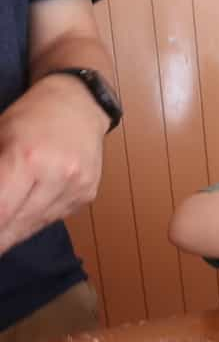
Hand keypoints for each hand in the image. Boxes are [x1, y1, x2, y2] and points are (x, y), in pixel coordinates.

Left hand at [0, 75, 107, 254]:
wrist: (79, 105)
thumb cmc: (30, 115)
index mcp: (27, 158)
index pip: (2, 209)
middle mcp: (57, 176)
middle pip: (18, 223)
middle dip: (0, 236)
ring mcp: (76, 188)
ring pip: (36, 224)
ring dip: (14, 232)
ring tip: (3, 234)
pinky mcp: (87, 195)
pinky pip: (55, 217)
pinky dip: (36, 220)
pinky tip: (26, 215)